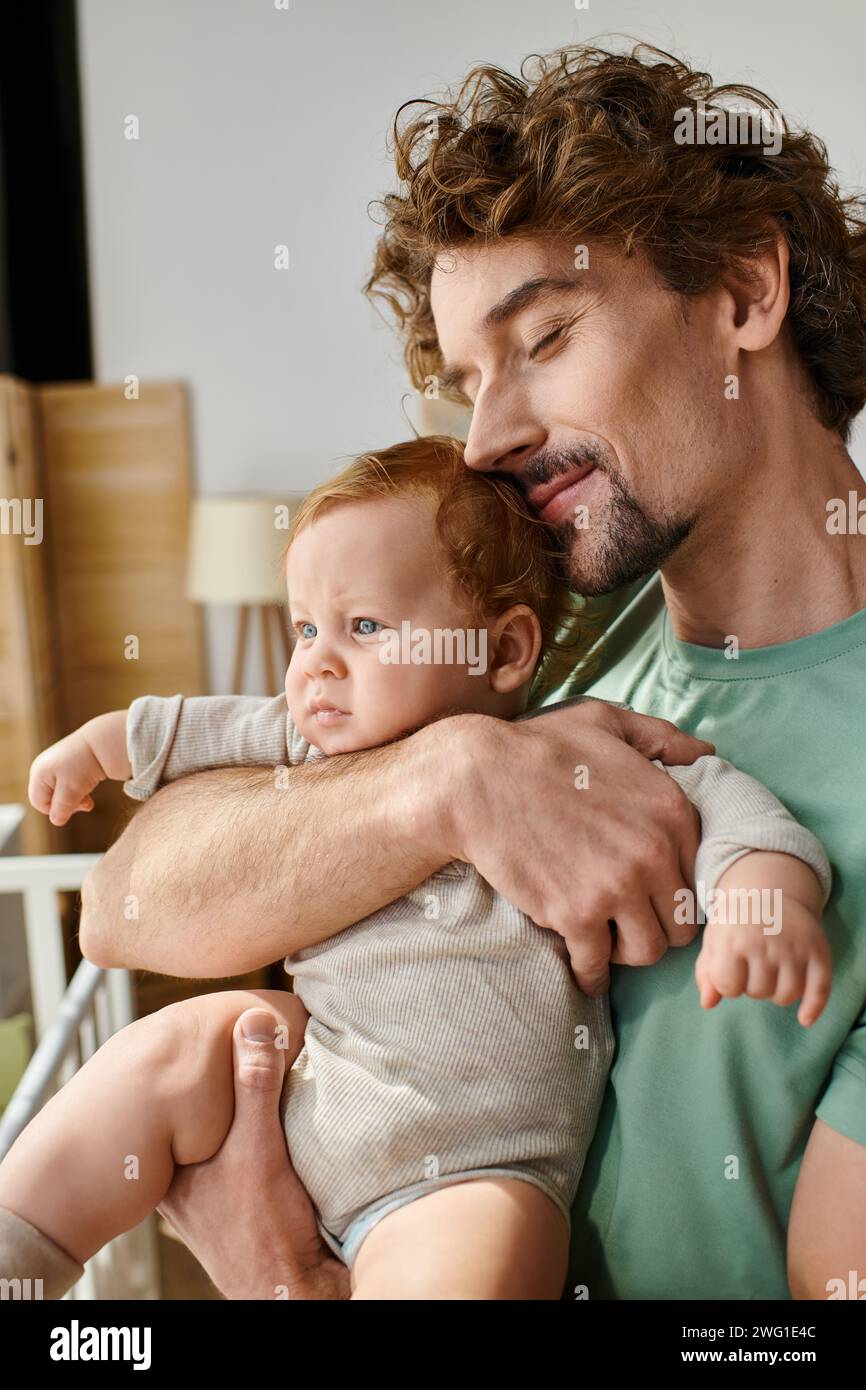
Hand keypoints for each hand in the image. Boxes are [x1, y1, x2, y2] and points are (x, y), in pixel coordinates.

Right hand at [28, 730, 104, 825]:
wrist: (103, 741)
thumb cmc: (84, 765)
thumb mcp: (71, 791)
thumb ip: (61, 809)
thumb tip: (56, 821)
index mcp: (39, 772)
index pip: (39, 803)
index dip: (56, 810)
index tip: (75, 807)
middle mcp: (44, 767)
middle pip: (50, 797)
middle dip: (67, 805)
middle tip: (85, 803)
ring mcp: (56, 764)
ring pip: (62, 792)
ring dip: (75, 798)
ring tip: (88, 798)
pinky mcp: (69, 763)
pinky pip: (70, 783)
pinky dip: (80, 789)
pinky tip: (90, 788)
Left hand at [158, 1004, 349, 1299]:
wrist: (295, 1286)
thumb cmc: (266, 1229)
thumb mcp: (260, 1146)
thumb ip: (255, 1084)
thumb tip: (254, 1020)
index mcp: (167, 1167)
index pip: (160, 1099)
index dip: (175, 1061)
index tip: (193, 1025)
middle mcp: (179, 1175)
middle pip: (186, 1108)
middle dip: (206, 1072)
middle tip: (220, 1030)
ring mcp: (206, 1184)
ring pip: (211, 1121)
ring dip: (232, 1093)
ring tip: (248, 1053)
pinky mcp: (236, 1188)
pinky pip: (236, 1135)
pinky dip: (249, 1113)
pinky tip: (269, 1094)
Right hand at [445, 700, 712, 995]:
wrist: (476, 779)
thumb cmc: (539, 747)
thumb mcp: (607, 722)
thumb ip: (663, 737)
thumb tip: (707, 753)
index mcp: (671, 809)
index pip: (700, 875)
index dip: (676, 887)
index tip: (653, 894)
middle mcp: (654, 852)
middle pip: (682, 921)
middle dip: (656, 924)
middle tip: (628, 919)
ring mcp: (616, 887)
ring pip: (648, 951)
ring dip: (627, 951)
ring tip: (606, 938)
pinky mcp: (575, 915)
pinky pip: (597, 966)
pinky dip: (590, 975)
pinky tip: (584, 971)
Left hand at [695, 853, 831, 1026]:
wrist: (769, 890)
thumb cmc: (736, 922)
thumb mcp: (714, 941)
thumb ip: (706, 974)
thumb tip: (707, 1004)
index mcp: (733, 938)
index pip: (728, 987)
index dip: (727, 984)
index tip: (730, 971)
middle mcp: (764, 942)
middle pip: (758, 992)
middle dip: (753, 985)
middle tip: (754, 964)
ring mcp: (793, 947)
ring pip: (786, 995)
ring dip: (777, 992)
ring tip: (772, 972)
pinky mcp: (817, 950)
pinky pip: (820, 989)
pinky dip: (813, 1008)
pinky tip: (804, 1019)